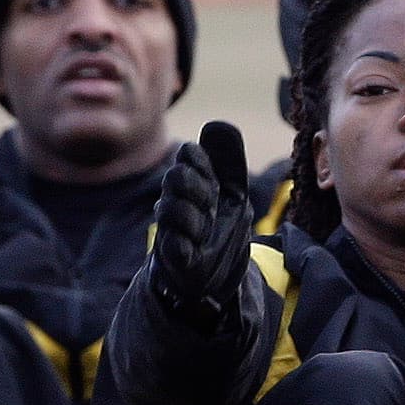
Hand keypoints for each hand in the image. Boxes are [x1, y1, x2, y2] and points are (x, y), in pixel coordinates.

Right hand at [151, 121, 253, 327]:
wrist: (214, 280)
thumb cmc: (219, 232)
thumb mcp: (234, 194)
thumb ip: (228, 161)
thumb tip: (216, 124)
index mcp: (191, 184)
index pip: (188, 155)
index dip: (203, 163)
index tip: (214, 183)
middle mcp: (175, 203)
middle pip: (176, 176)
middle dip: (200, 189)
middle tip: (210, 208)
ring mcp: (170, 230)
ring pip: (171, 209)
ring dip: (195, 218)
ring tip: (203, 232)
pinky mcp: (173, 260)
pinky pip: (172, 244)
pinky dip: (182, 243)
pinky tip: (191, 246)